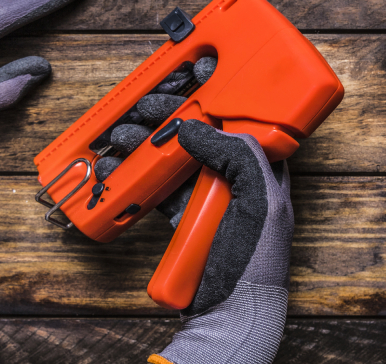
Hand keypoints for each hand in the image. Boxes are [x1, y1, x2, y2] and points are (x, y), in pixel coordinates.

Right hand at [95, 60, 291, 363]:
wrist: (230, 314)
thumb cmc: (257, 261)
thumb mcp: (259, 200)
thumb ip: (236, 155)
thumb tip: (192, 127)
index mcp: (265, 168)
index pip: (240, 117)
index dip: (218, 93)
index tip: (195, 72)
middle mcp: (238, 177)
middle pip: (201, 132)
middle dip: (170, 114)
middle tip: (146, 104)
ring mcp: (210, 197)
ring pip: (175, 155)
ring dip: (147, 141)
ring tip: (123, 133)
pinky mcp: (184, 217)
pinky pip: (159, 186)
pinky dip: (138, 174)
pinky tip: (120, 163)